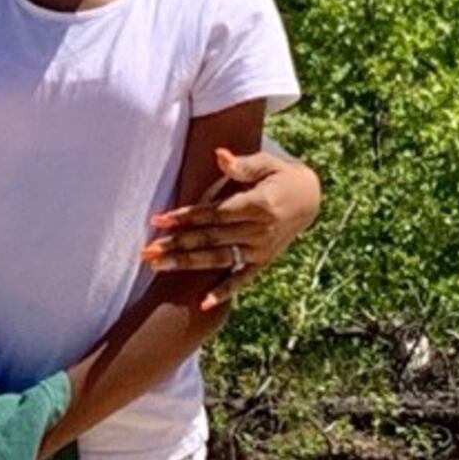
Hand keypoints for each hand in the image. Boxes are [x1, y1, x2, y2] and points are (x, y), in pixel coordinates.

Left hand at [141, 149, 322, 309]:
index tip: (159, 220)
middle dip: (177, 244)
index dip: (186, 217)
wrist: (310, 198)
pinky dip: (224, 293)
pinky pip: (241, 279)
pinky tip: (203, 304)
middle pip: (211, 239)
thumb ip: (242, 164)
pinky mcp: (263, 262)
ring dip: (187, 264)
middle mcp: (259, 231)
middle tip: (147, 250)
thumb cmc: (280, 175)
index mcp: (259, 205)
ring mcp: (261, 250)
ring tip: (158, 267)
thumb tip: (219, 155)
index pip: (215, 214)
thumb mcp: (266, 163)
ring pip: (219, 259)